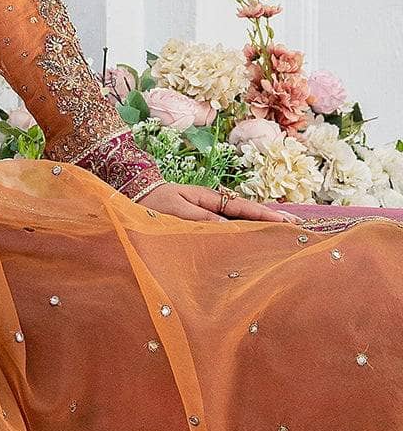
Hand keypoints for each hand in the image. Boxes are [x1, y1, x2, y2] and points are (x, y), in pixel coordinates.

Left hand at [139, 181, 296, 222]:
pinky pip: (228, 223)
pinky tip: (254, 235)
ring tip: (283, 231)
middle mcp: (213, 204)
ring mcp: (209, 211)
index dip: (265, 215)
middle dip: (271, 219)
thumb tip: (229, 227)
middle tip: (296, 226)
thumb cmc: (153, 203)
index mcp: (209, 199)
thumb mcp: (177, 210)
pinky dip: (244, 227)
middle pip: (247, 212)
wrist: (135, 194)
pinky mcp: (202, 219)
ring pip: (240, 218)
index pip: (243, 208)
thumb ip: (202, 219)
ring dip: (260, 224)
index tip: (286, 221)